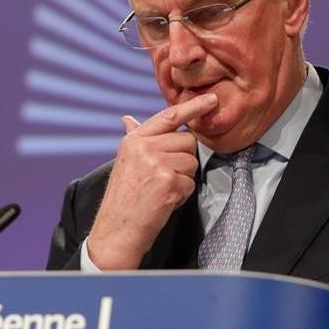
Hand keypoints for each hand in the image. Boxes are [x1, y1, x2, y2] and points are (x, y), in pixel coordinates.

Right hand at [85, 93, 218, 268]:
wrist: (117, 229)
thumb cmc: (124, 198)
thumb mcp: (125, 162)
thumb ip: (135, 139)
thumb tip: (128, 119)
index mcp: (135, 140)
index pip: (169, 116)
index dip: (193, 107)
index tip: (211, 99)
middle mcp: (145, 147)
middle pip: (188, 141)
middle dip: (184, 160)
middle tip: (164, 178)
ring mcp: (156, 163)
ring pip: (192, 162)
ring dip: (183, 179)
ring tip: (161, 190)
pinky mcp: (168, 181)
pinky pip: (190, 182)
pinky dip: (182, 195)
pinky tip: (164, 201)